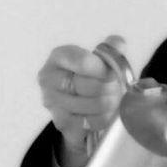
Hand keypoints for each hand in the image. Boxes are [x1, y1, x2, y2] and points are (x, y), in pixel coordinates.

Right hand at [37, 35, 132, 165]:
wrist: (84, 102)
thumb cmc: (92, 76)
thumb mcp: (102, 58)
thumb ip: (112, 48)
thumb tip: (118, 44)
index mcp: (59, 57)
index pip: (82, 61)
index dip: (103, 68)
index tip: (112, 72)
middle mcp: (49, 79)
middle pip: (86, 84)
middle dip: (108, 87)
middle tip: (116, 87)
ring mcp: (52, 103)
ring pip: (90, 104)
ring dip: (109, 103)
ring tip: (113, 98)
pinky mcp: (61, 123)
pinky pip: (89, 122)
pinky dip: (104, 118)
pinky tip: (106, 112)